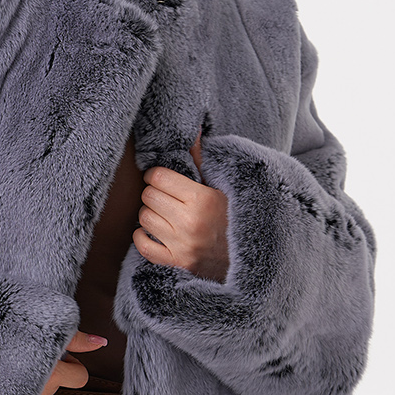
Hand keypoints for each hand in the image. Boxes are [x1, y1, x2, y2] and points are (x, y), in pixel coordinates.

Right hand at [18, 329, 105, 394]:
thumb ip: (75, 338)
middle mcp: (42, 394)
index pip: (80, 377)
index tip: (56, 357)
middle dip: (49, 374)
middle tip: (29, 359)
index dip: (72, 365)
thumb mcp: (41, 329)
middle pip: (60, 387)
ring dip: (35, 390)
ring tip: (14, 374)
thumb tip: (102, 342)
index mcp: (52, 372)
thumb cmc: (0, 340)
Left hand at [133, 130, 229, 281]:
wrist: (252, 254)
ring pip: (144, 219)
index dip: (157, 174)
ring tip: (166, 213)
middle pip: (149, 196)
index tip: (163, 178)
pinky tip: (155, 232)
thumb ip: (201, 159)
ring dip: (151, 214)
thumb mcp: (221, 185)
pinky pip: (143, 246)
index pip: (158, 177)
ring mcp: (182, 246)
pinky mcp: (177, 263)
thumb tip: (193, 130)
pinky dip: (143, 237)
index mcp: (203, 199)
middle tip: (166, 196)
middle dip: (155, 193)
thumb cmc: (234, 214)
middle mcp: (190, 223)